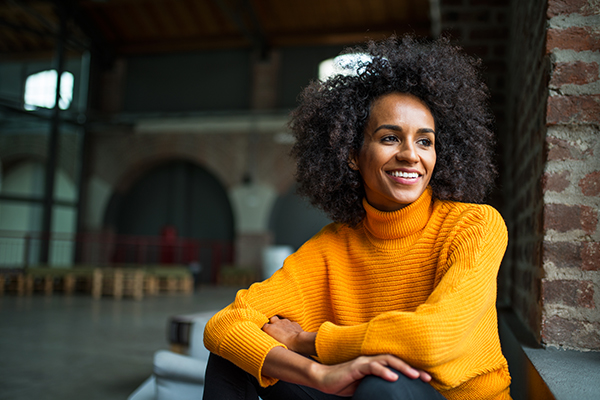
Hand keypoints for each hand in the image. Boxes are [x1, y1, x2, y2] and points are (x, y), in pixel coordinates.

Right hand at [262, 316, 315, 355]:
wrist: (299, 342)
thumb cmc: (285, 346)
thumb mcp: (274, 345)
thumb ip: (270, 341)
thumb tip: (268, 344)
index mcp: (270, 328)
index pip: (263, 326)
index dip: (265, 330)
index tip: (266, 334)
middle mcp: (277, 323)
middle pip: (272, 319)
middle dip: (273, 323)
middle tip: (274, 331)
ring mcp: (286, 322)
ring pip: (282, 321)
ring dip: (282, 325)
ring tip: (283, 333)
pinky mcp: (294, 323)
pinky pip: (290, 323)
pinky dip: (289, 327)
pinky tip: (291, 333)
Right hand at [313, 354, 431, 395]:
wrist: (324, 379)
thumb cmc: (345, 383)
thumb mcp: (366, 385)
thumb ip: (378, 385)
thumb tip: (393, 393)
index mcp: (376, 363)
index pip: (397, 365)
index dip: (412, 370)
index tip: (427, 379)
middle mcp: (372, 359)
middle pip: (397, 360)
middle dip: (413, 368)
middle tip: (427, 377)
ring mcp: (365, 361)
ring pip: (387, 360)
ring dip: (402, 367)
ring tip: (414, 375)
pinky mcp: (356, 366)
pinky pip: (372, 366)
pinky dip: (384, 371)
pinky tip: (393, 377)